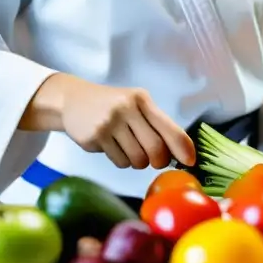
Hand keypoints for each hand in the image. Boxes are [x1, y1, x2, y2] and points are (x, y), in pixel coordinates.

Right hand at [34, 74, 195, 169]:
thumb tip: (181, 153)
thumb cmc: (112, 105)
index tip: (190, 161)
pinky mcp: (95, 137)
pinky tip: (112, 146)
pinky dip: (121, 161)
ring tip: (128, 147)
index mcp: (142, 99)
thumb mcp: (135, 105)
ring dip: (137, 161)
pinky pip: (119, 162)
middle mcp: (127, 108)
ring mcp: (109, 123)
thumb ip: (156, 124)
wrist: (72, 100)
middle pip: (155, 150)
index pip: (169, 127)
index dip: (182, 147)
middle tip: (154, 160)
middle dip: (158, 161)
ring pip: (137, 160)